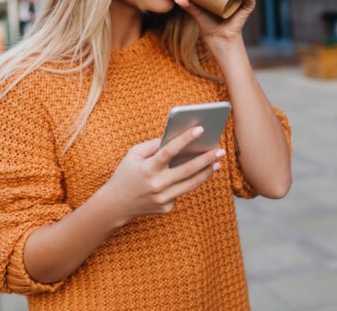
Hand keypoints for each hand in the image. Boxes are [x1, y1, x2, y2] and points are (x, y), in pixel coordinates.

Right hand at [101, 126, 225, 225]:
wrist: (115, 205)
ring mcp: (163, 198)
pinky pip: (180, 193)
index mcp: (147, 168)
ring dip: (206, 173)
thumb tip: (175, 138)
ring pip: (190, 184)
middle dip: (206, 158)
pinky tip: (195, 176)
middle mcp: (157, 184)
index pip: (169, 151)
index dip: (185, 139)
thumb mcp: (133, 155)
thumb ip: (153, 145)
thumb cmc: (125, 174)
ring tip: (217, 162)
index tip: (201, 129)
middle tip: (220, 150)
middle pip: (187, 170)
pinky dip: (187, 183)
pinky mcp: (166, 208)